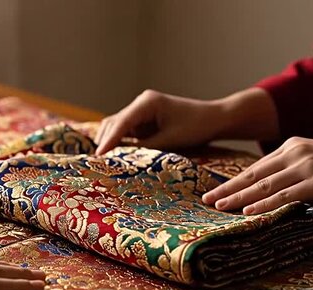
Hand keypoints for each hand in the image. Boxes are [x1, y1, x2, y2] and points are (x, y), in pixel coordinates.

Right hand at [94, 88, 278, 153]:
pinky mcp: (144, 121)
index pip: (121, 123)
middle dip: (105, 142)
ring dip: (111, 143)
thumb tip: (122, 159)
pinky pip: (126, 132)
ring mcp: (141, 112)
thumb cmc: (196, 127)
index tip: (98, 156)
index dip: (108, 141)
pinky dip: (120, 144)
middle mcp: (140, 104)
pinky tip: (116, 157)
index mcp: (147, 103)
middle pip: (113, 123)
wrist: (215, 119)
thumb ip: (145, 149)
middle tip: (97, 164)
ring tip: (104, 162)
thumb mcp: (169, 141)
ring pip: (116, 127)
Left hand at [202, 137, 312, 214]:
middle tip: (207, 200)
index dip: (234, 181)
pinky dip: (264, 204)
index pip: (256, 168)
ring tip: (220, 206)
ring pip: (264, 186)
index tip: (215, 192)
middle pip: (253, 175)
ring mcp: (307, 167)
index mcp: (291, 146)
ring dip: (239, 197)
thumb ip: (290, 169)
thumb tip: (261, 187)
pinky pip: (285, 195)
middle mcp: (295, 153)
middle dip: (228, 189)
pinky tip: (248, 210)